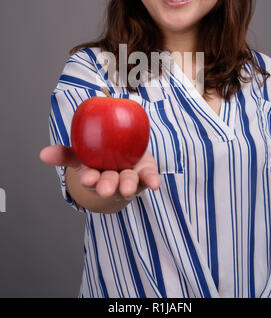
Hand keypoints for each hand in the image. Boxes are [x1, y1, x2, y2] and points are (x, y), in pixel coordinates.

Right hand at [39, 145, 159, 198]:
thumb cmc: (99, 157)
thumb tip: (42, 154)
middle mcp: (113, 180)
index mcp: (96, 175)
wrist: (124, 156)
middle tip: (105, 189)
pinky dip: (152, 180)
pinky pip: (149, 177)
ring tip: (127, 188)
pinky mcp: (145, 173)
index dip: (89, 179)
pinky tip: (156, 184)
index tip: (87, 178)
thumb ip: (65, 154)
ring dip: (127, 185)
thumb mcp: (81, 155)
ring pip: (128, 182)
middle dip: (107, 186)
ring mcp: (130, 178)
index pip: (90, 178)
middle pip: (109, 183)